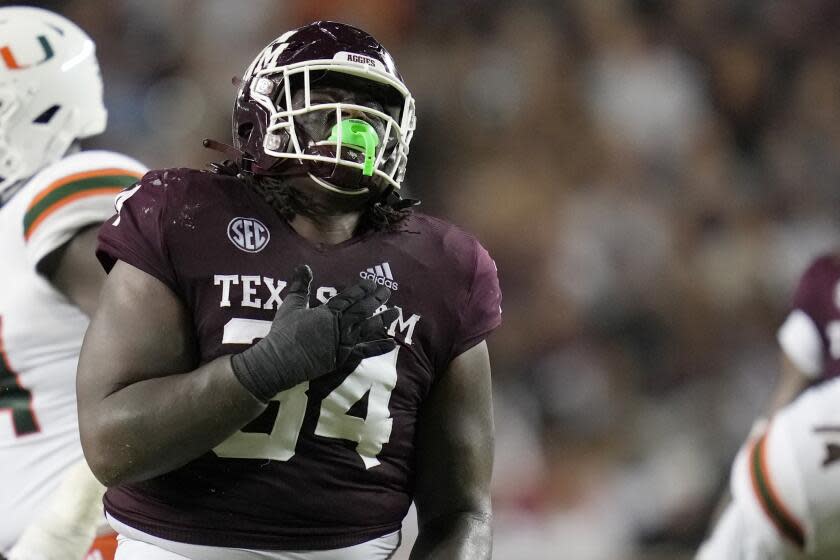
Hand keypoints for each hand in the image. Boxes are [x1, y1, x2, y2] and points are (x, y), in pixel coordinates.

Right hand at [232, 264, 397, 401]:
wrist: (281, 361)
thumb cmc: (284, 333)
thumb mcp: (291, 305)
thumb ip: (300, 285)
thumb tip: (304, 266)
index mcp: (328, 311)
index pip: (350, 296)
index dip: (362, 289)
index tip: (372, 282)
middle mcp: (341, 325)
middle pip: (363, 309)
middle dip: (376, 299)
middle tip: (387, 290)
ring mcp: (344, 342)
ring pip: (368, 328)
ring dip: (382, 319)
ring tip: (395, 311)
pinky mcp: (344, 357)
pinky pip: (365, 351)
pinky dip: (379, 347)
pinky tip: (391, 343)